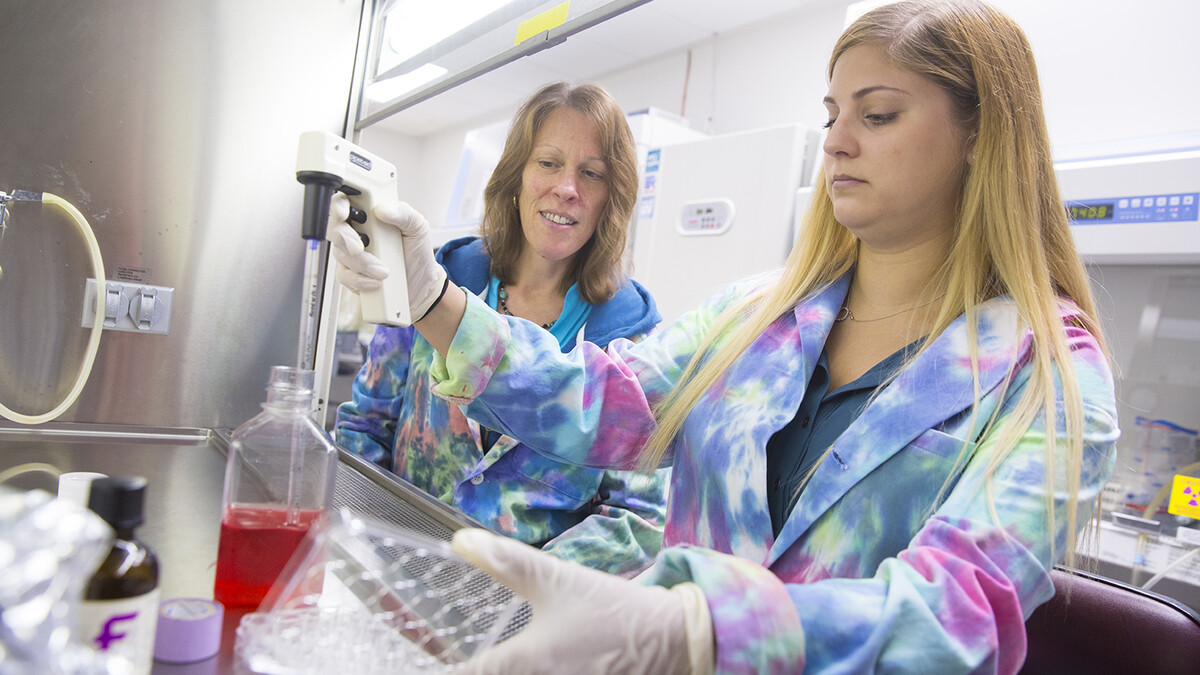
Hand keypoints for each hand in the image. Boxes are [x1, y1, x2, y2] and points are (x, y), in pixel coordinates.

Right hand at [325, 194, 447, 318]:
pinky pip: (345, 276)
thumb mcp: (418, 227)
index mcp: (368, 213)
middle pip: (334, 228)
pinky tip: (376, 280)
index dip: (338, 206)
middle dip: (345, 238)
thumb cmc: (415, 251)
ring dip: (362, 264)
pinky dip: (361, 280)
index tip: (344, 213)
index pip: (343, 202)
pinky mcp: (349, 274)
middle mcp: (355, 231)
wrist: (420, 282)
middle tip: (360, 248)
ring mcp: (350, 253)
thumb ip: (403, 213)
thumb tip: (383, 208)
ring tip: (384, 270)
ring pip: (341, 254)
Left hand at [451, 529, 713, 674]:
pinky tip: (529, 665)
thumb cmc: (612, 609)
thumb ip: (506, 562)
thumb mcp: (558, 580)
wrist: (676, 641)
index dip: (440, 661)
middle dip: (475, 668)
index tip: (427, 649)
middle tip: (461, 655)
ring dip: (498, 672)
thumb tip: (458, 541)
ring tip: (491, 660)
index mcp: (523, 664)